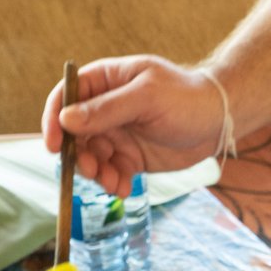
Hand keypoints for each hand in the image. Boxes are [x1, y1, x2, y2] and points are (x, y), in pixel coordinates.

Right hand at [41, 55, 226, 195]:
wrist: (217, 122)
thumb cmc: (185, 98)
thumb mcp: (146, 98)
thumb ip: (107, 109)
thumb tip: (67, 119)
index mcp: (105, 82)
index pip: (66, 97)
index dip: (54, 120)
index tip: (53, 145)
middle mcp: (105, 109)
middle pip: (74, 134)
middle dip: (78, 155)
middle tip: (92, 170)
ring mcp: (116, 134)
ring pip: (91, 157)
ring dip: (96, 173)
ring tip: (113, 183)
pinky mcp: (130, 158)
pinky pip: (111, 173)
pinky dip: (113, 183)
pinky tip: (123, 189)